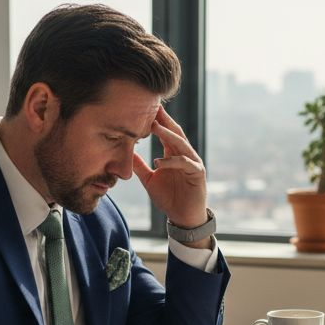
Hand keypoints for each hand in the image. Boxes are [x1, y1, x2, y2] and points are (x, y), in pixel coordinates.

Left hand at [131, 106, 207, 229]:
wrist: (183, 217)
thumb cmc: (169, 198)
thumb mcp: (149, 180)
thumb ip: (140, 166)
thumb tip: (126, 153)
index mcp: (173, 154)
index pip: (166, 132)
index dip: (157, 120)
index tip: (145, 108)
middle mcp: (185, 155)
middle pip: (175, 132)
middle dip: (164, 120)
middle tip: (152, 107)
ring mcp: (192, 163)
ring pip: (181, 144)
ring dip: (168, 135)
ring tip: (154, 127)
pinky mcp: (197, 173)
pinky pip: (185, 163)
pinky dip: (172, 162)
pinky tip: (158, 162)